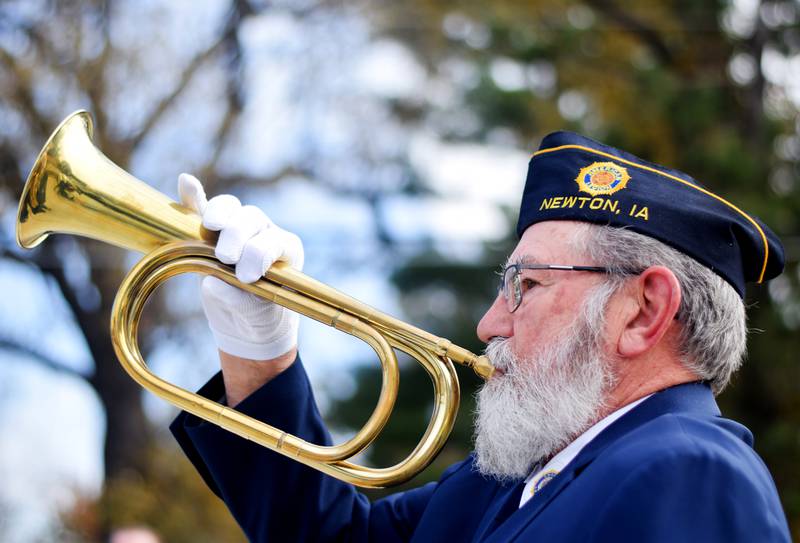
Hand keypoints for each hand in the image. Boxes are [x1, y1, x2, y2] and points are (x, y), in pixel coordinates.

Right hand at [179, 173, 303, 360]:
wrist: (246, 327)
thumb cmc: (260, 319)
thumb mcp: (258, 316)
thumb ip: (241, 301)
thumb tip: (212, 284)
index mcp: (286, 250)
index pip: (273, 241)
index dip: (258, 254)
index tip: (246, 277)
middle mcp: (265, 232)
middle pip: (252, 218)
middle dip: (237, 234)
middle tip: (226, 258)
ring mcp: (238, 229)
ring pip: (230, 209)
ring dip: (219, 214)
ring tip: (210, 227)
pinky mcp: (211, 234)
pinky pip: (204, 209)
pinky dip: (194, 198)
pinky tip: (186, 183)